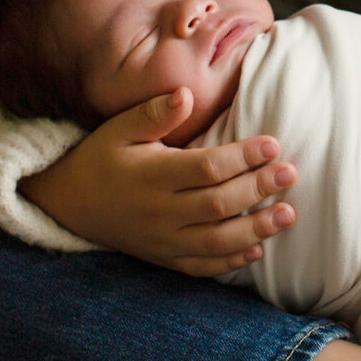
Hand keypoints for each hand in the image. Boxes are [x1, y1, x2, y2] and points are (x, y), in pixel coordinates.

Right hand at [17, 87, 297, 277]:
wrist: (68, 203)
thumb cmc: (101, 157)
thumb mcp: (119, 128)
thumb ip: (154, 113)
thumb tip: (186, 93)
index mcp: (152, 175)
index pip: (207, 168)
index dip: (243, 157)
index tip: (273, 144)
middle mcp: (160, 211)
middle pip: (218, 205)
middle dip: (259, 190)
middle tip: (291, 173)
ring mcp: (162, 240)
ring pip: (216, 241)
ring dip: (256, 230)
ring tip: (288, 215)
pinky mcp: (163, 258)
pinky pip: (201, 267)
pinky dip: (231, 262)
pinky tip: (258, 250)